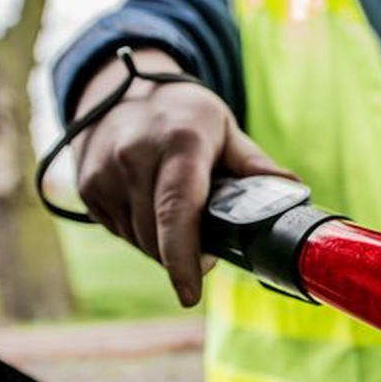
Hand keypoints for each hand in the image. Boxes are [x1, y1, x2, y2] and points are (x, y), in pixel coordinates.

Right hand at [72, 48, 292, 306]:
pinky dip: (140, 232)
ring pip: (138, 240)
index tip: (190, 295)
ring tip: (175, 213)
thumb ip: (254, 165)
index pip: (178, 211)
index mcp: (179, 143)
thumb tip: (293, 192)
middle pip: (158, 238)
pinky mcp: (87, 187)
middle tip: (206, 246)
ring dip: (161, 244)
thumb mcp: (224, 128)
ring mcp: (104, 173)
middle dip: (183, 255)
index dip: (183, 258)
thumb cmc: (183, 113)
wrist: (118, 86)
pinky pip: (119, 231)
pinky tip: (149, 205)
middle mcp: (135, 157)